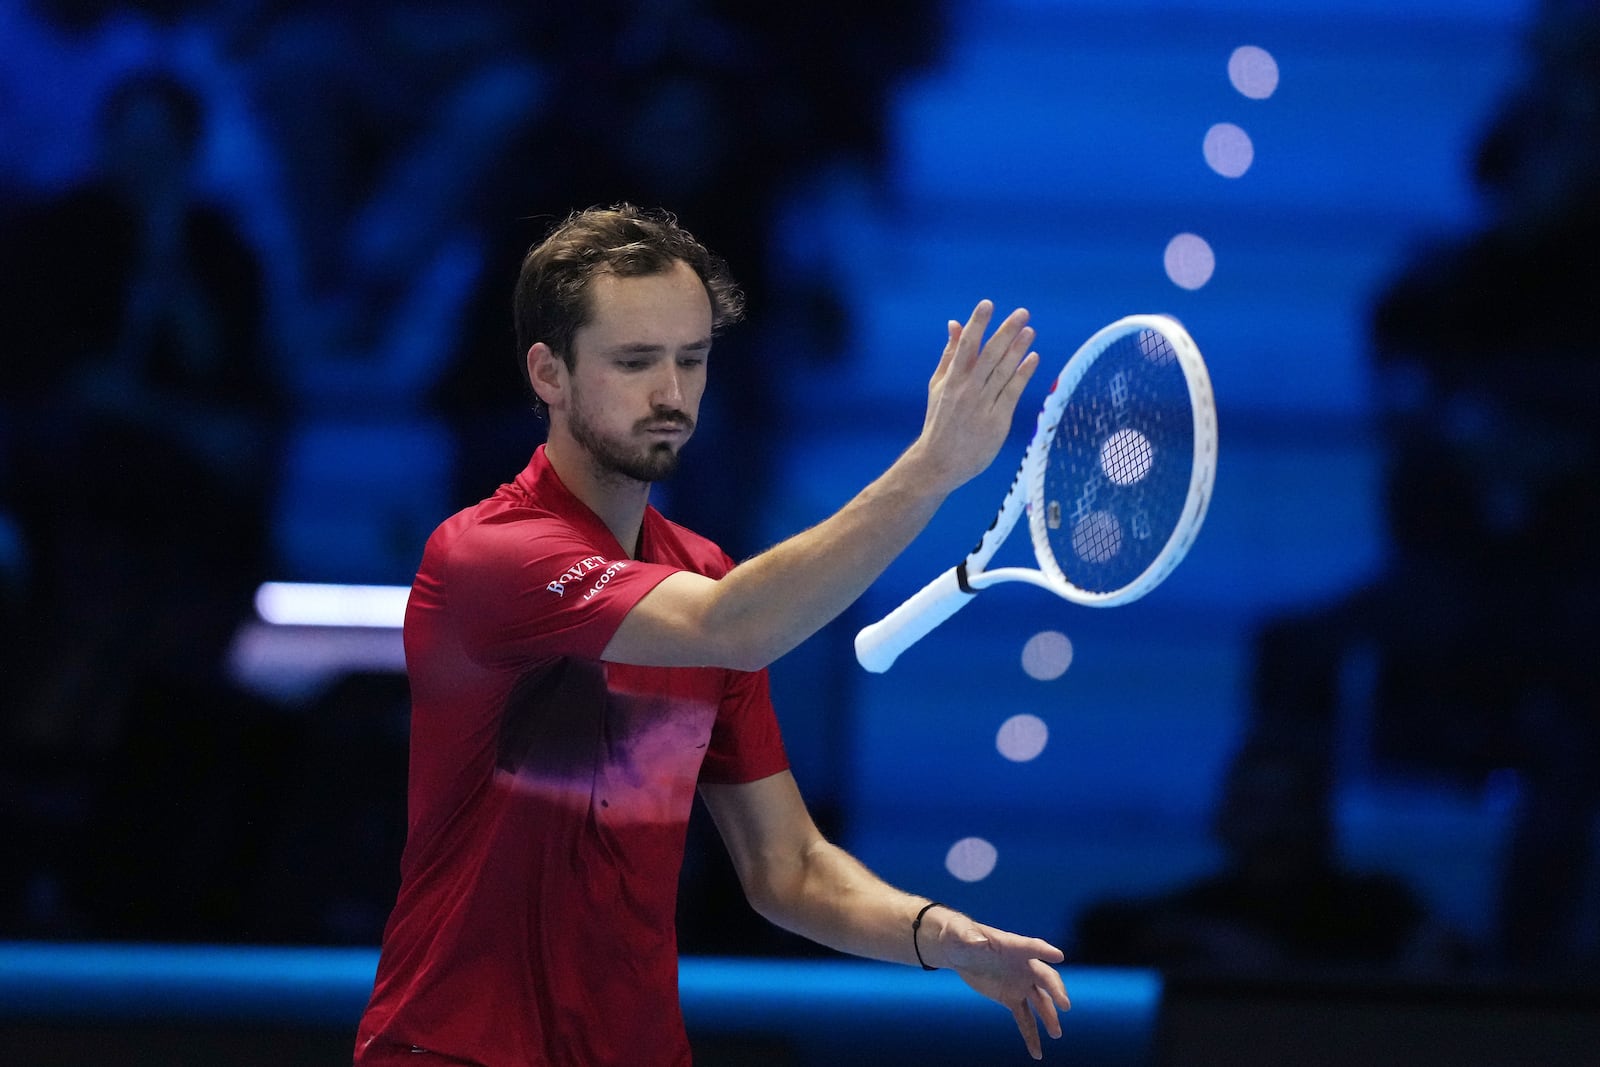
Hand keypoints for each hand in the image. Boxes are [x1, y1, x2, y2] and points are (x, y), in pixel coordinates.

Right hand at [907, 300, 1039, 493]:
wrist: (939, 462)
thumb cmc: (938, 421)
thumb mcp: (937, 386)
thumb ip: (948, 355)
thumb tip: (955, 323)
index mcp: (951, 380)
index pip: (965, 346)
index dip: (977, 324)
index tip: (987, 304)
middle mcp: (967, 390)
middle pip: (990, 355)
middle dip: (1006, 332)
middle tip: (1022, 313)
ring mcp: (983, 406)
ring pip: (1004, 372)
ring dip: (1019, 349)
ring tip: (1030, 331)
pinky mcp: (997, 421)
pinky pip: (1013, 393)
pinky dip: (1023, 374)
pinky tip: (1033, 358)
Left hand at [933, 912, 1070, 1059]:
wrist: (959, 951)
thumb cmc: (960, 936)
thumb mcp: (960, 934)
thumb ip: (970, 937)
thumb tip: (978, 941)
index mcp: (1013, 945)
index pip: (1032, 946)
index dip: (1044, 951)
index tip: (1058, 956)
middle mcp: (1023, 965)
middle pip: (1045, 978)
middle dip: (1056, 990)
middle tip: (1065, 1005)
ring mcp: (1020, 984)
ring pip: (1040, 1002)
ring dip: (1049, 1017)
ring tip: (1056, 1034)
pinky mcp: (1011, 998)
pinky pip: (1025, 1018)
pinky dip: (1031, 1035)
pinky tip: (1037, 1052)